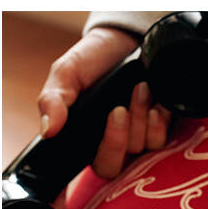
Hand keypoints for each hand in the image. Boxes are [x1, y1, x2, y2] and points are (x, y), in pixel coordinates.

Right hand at [37, 26, 171, 181]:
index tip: (100, 132)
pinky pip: (160, 142)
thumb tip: (47, 130)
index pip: (82, 166)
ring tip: (141, 89)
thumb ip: (53, 100)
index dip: (90, 164)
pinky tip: (157, 105)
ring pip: (137, 151)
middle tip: (119, 109)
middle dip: (116, 139)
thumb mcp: (66, 73)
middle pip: (111, 168)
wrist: (123, 40)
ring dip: (140, 120)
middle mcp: (109, 148)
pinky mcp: (157, 133)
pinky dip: (159, 123)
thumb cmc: (91, 61)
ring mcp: (134, 142)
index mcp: (84, 141)